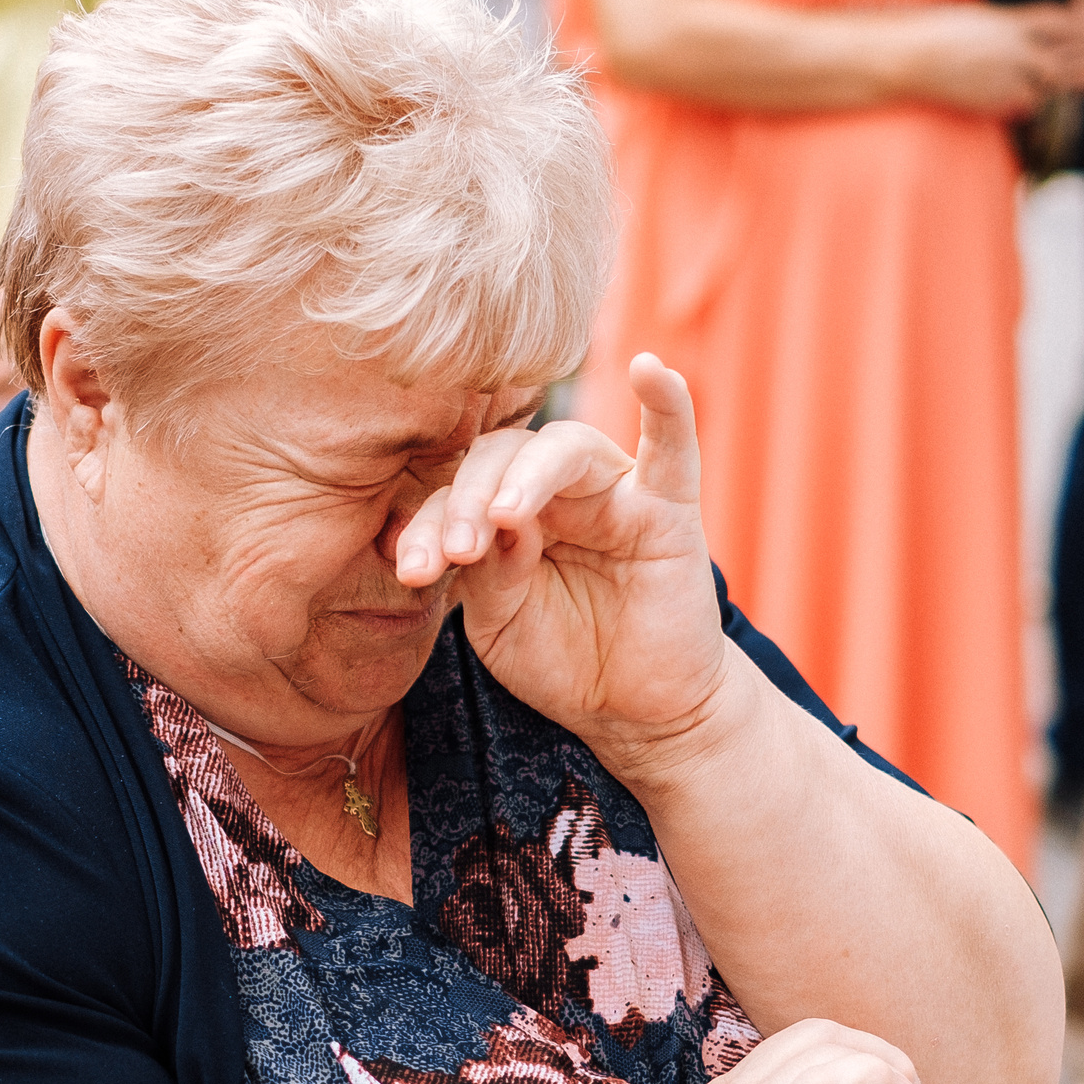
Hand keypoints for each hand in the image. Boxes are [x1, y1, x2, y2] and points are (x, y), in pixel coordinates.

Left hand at [395, 355, 732, 762]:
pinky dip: (667, 403)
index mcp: (508, 512)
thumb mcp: (501, 620)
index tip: (410, 570)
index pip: (459, 490)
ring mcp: (614, 493)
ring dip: (527, 475)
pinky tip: (651, 370)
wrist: (636, 714)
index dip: (429, 522)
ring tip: (505, 516)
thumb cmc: (564, 661)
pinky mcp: (669, 510)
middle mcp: (558, 491)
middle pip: (502, 454)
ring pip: (564, 447)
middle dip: (469, 499)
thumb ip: (487, 571)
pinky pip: (673, 447)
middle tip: (455, 552)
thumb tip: (486, 527)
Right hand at [919, 1, 1083, 116]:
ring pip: (1054, 78)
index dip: (1082, 19)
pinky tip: (1048, 91)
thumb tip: (1031, 29)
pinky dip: (1040, 94)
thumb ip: (1009, 24)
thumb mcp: (978, 17)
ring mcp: (1007, 78)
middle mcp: (1015, 51)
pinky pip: (1028, 99)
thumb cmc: (935, 32)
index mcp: (1009, 23)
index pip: (1060, 20)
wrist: (909, 62)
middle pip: (1066, 50)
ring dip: (1079, 75)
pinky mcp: (995, 101)